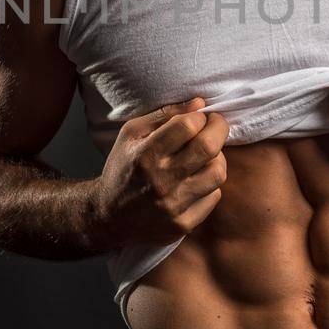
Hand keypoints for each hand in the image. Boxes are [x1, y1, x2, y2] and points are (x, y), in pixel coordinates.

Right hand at [92, 97, 228, 245]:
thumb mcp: (132, 134)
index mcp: (145, 153)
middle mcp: (160, 180)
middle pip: (208, 147)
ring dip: (217, 158)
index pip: (188, 125)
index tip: (200, 117)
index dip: (200, 116)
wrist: (109, 216)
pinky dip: (209, 185)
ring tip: (207, 156)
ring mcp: (173, 205)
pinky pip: (213, 197)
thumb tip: (200, 104)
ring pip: (217, 173)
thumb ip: (165, 115)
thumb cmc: (124, 168)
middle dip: (219, 129)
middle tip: (216, 126)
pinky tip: (196, 180)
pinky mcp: (182, 224)